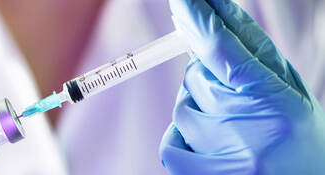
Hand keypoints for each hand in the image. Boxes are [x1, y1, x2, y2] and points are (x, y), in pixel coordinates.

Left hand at [159, 0, 324, 173]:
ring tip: (231, 131)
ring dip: (198, 110)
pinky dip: (181, 137)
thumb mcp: (294, 96)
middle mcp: (246, 127)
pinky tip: (208, 145)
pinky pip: (169, 142)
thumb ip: (258, 59)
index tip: (184, 1)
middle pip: (195, 76)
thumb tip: (219, 19)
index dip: (199, 19)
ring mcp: (221, 155)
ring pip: (182, 107)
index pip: (222, 47)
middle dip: (207, 78)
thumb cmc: (304, 148)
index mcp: (275, 101)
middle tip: (233, 98)